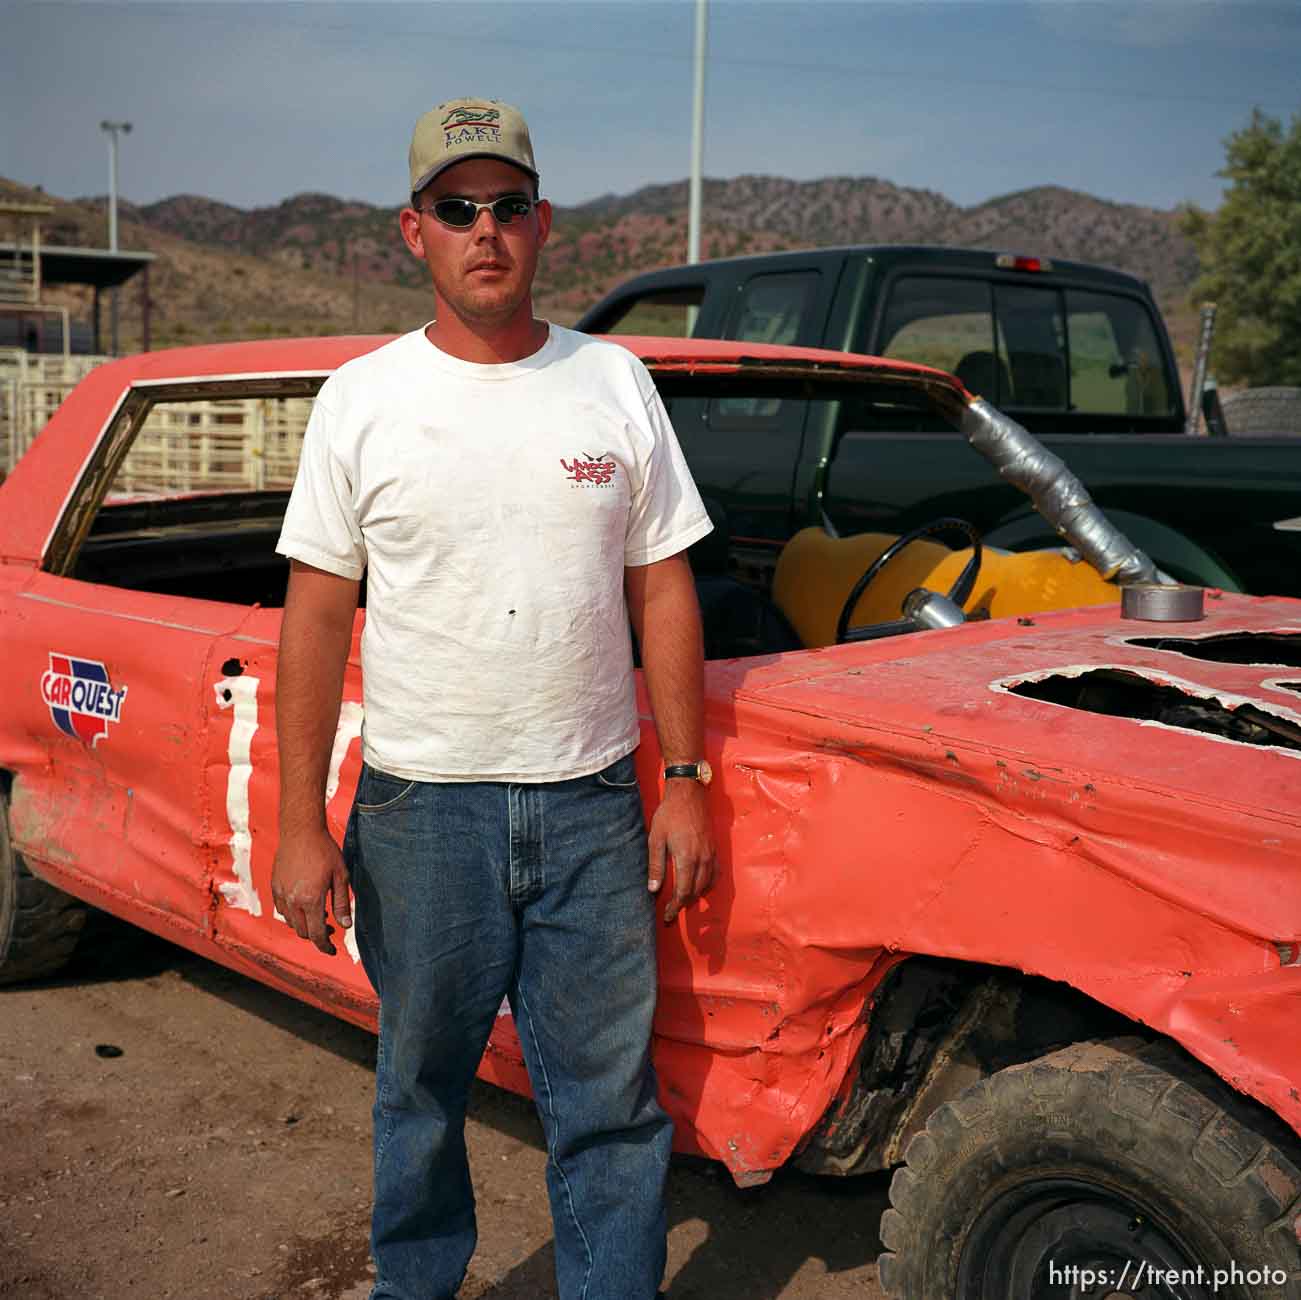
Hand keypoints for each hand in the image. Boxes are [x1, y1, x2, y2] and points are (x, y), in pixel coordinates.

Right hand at [271, 825, 352, 955]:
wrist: (300, 831)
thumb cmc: (325, 851)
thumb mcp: (341, 876)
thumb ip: (342, 903)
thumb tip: (345, 926)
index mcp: (311, 900)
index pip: (317, 934)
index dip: (325, 947)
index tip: (332, 951)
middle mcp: (293, 901)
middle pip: (303, 932)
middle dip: (317, 936)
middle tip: (330, 928)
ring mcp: (281, 894)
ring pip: (291, 922)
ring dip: (305, 925)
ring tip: (319, 915)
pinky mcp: (275, 887)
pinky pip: (283, 910)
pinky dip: (293, 915)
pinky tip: (304, 905)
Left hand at [647, 780, 715, 924]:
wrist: (689, 793)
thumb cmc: (669, 814)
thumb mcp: (656, 838)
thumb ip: (655, 865)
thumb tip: (653, 889)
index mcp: (686, 858)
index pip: (683, 892)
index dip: (675, 907)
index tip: (668, 916)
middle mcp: (702, 859)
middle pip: (696, 891)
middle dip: (684, 904)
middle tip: (672, 911)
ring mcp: (711, 854)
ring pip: (707, 884)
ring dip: (696, 895)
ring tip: (683, 900)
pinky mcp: (715, 848)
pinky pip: (715, 873)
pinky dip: (708, 884)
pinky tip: (699, 885)